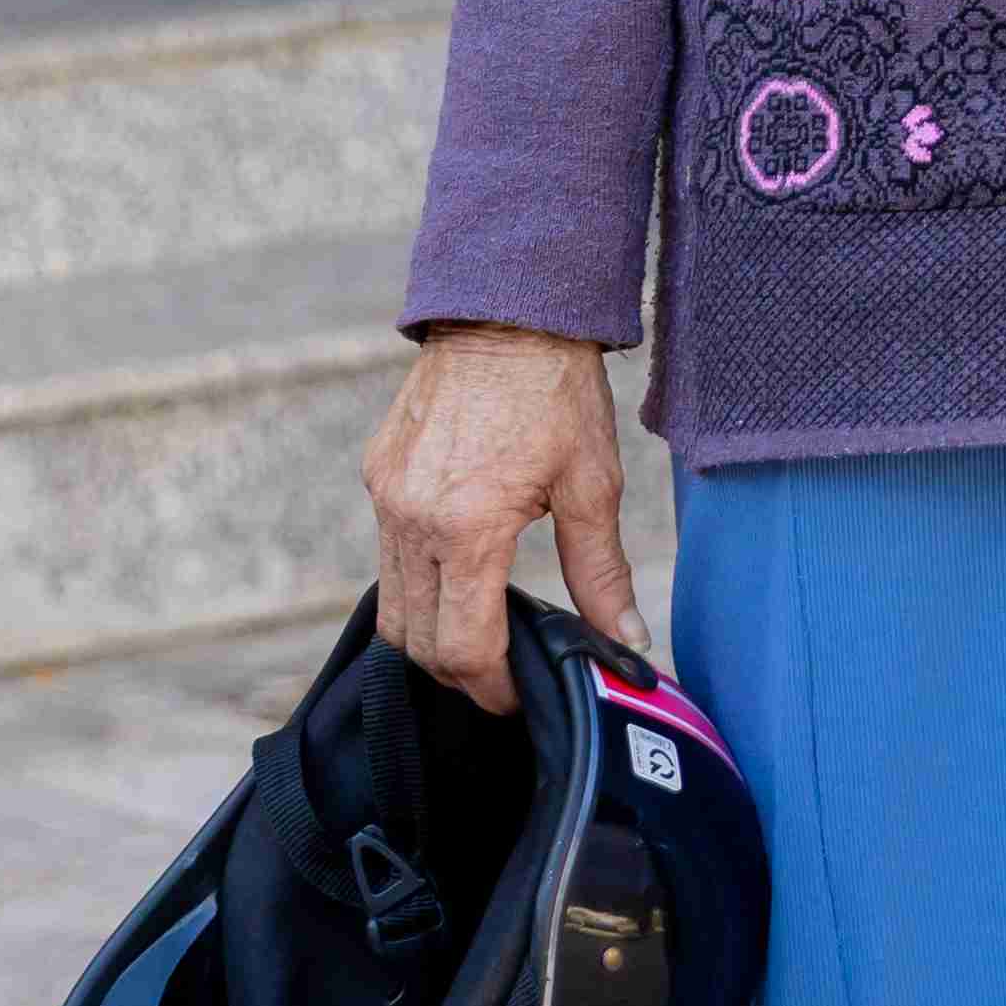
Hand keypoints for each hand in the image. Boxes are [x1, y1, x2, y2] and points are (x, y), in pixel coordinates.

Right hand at [364, 321, 641, 710]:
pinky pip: (386, 556)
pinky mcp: (378, 476)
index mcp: (466, 527)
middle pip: (417, 641)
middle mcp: (411, 520)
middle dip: (461, 672)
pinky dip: (419, 584)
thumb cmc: (556, 390)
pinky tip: (463, 576)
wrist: (506, 309)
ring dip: (433, 634)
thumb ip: (602, 574)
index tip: (525, 697)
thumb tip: (627, 641)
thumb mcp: (593, 484)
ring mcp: (386, 498)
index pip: (464, 647)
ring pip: (393, 606)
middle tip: (508, 677)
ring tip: (486, 633)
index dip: (494, 688)